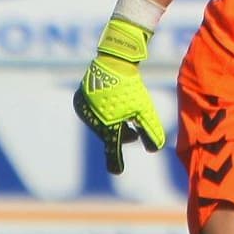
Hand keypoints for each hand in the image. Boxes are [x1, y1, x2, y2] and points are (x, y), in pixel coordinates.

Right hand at [73, 18, 165, 173]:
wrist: (114, 61)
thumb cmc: (132, 88)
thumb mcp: (144, 110)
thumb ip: (149, 130)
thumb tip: (155, 149)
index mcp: (107, 126)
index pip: (112, 148)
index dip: (116, 161)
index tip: (118, 171)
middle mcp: (91, 120)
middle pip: (107, 135)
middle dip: (121, 136)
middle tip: (133, 134)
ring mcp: (83, 110)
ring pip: (99, 124)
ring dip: (112, 124)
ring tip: (126, 118)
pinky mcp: (79, 100)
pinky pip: (92, 113)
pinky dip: (103, 114)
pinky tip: (113, 106)